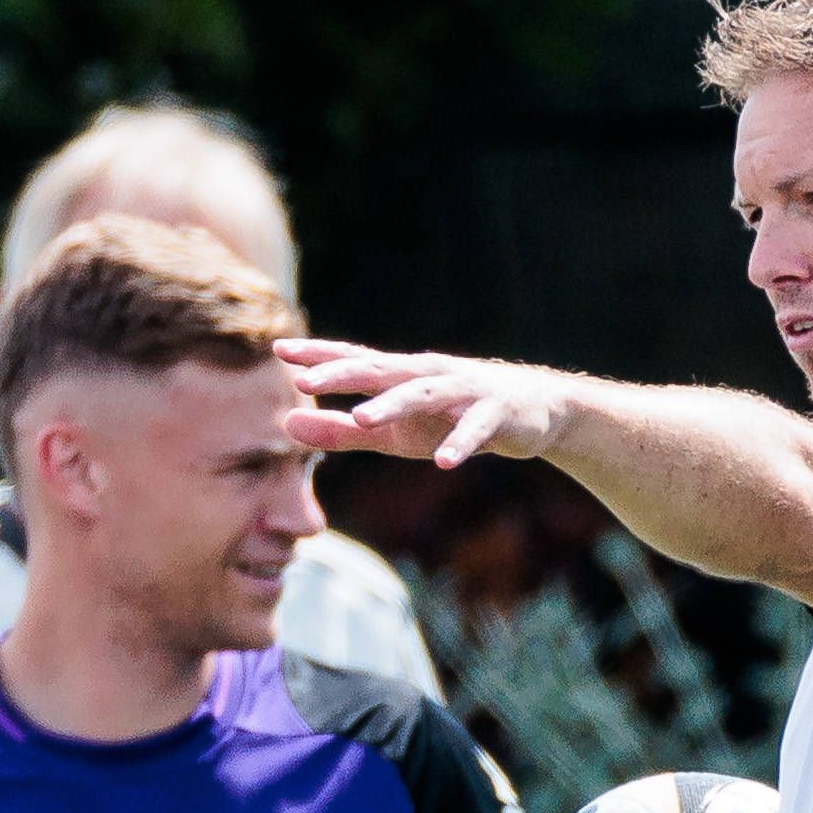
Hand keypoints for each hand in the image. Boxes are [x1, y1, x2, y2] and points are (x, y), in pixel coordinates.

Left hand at [278, 339, 571, 468]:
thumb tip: (287, 425)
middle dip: (342, 374)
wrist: (533, 411)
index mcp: (400, 377)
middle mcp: (427, 375)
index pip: (353, 361)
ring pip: (424, 394)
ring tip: (363, 418)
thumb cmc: (449, 419)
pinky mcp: (496, 414)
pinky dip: (461, 444)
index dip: (318, 356)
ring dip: (393, 405)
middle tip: (303, 380)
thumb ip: (340, 432)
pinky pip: (476, 429)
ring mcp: (463, 391)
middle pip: (380, 370)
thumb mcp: (391, 433)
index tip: (279, 351)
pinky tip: (445, 461)